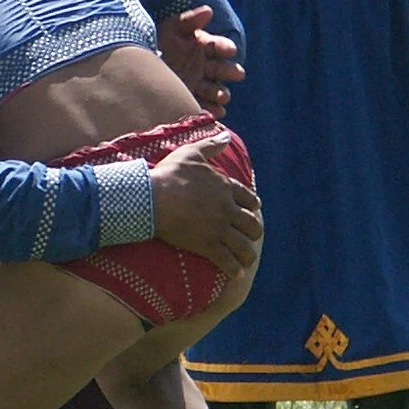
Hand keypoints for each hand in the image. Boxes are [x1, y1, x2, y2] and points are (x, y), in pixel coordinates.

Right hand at [147, 133, 263, 276]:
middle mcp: (227, 208)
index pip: (249, 199)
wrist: (153, 197)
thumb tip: (225, 135)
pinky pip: (226, 260)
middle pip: (251, 224)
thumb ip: (211, 145)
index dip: (254, 206)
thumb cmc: (170, 174)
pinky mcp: (207, 244)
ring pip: (243, 245)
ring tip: (247, 261)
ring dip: (247, 255)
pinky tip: (235, 273)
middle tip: (251, 237)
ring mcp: (218, 228)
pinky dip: (233, 268)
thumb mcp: (192, 153)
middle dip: (254, 232)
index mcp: (225, 187)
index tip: (254, 211)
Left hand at [158, 5, 242, 112]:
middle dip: (230, 71)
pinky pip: (202, 105)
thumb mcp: (170, 28)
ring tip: (223, 96)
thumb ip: (189, 20)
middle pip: (221, 69)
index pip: (218, 46)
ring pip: (214, 90)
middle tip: (238, 73)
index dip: (225, 47)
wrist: (135, 63)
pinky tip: (216, 112)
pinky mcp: (188, 98)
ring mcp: (196, 83)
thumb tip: (209, 10)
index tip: (230, 50)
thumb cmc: (156, 40)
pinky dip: (210, 109)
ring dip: (221, 93)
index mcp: (202, 47)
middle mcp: (202, 66)